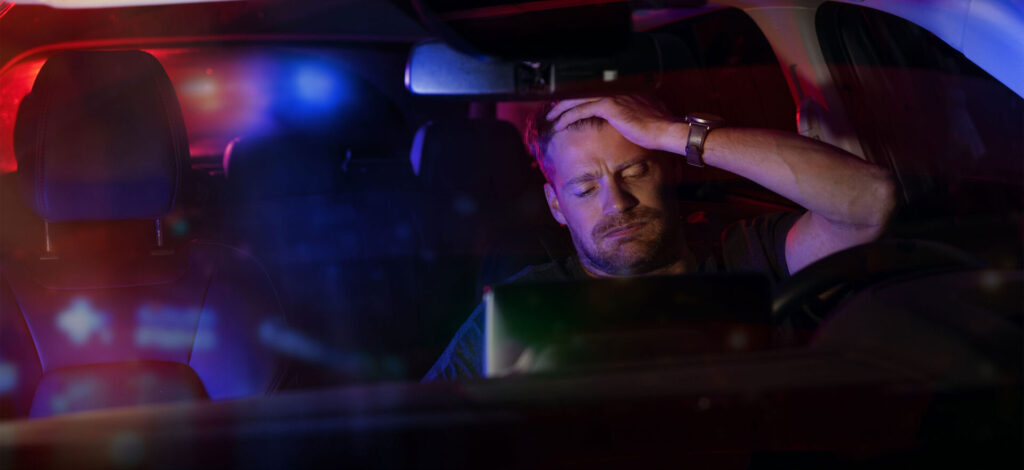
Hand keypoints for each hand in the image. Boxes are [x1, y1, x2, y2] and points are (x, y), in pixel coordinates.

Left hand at [547, 95, 683, 151]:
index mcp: (624, 89)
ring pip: (579, 98)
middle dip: (566, 100)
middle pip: (583, 91)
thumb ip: (631, 114)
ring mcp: (613, 95)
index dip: (579, 98)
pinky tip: (559, 124)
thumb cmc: (658, 129)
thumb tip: (626, 121)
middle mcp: (617, 88)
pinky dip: (568, 117)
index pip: (595, 90)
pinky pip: (582, 109)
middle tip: (553, 110)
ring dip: (562, 108)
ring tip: (551, 118)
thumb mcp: (643, 117)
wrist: (666, 131)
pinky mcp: (609, 105)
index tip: (568, 106)